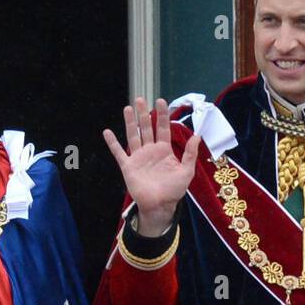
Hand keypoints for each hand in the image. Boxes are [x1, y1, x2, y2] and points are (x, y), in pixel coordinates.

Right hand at [102, 97, 200, 236]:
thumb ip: (190, 153)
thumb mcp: (187, 171)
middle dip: (144, 113)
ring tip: (127, 108)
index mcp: (164, 151)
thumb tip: (197, 135)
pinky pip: (118, 152)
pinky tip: (107, 132)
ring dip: (130, 122)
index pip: (163, 128)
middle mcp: (150, 151)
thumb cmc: (174, 190)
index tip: (160, 101)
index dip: (162, 115)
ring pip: (133, 136)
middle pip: (146, 128)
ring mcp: (138, 157)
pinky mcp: (128, 166)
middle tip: (140, 99)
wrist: (159, 205)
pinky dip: (112, 143)